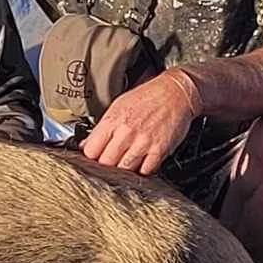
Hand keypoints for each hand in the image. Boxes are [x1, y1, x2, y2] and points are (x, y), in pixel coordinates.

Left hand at [80, 70, 200, 175]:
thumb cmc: (148, 97)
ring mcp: (143, 141)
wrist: (176, 92)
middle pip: (106, 163)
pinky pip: (145, 171)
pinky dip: (142, 171)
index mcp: (113, 119)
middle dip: (106, 166)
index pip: (91, 150)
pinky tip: (142, 162)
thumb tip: (86, 145)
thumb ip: (102, 128)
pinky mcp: (159, 149)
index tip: (95, 157)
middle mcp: (126, 131)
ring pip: (124, 170)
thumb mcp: (119, 106)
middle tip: (111, 163)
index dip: (90, 157)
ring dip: (124, 170)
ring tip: (127, 162)